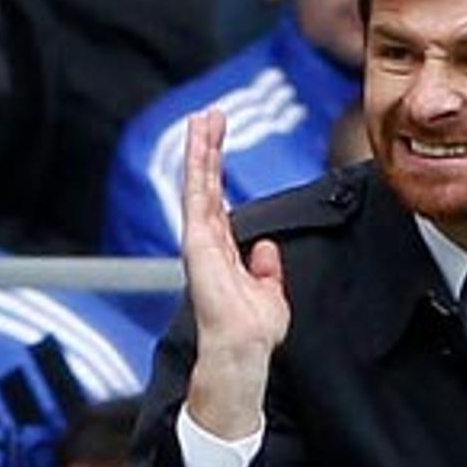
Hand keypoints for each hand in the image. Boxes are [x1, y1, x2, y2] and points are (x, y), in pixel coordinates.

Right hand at [181, 109, 289, 438]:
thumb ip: (266, 269)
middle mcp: (207, 242)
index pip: (217, 201)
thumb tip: (265, 248)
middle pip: (205, 186)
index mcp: (222, 252)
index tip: (219, 143)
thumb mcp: (269, 294)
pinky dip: (198, 169)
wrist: (244, 350)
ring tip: (203, 119)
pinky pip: (197, 197)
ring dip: (200, 150)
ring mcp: (200, 241)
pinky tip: (199, 145)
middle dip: (206, 150)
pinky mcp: (197, 243)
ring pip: (198, 185)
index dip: (217, 172)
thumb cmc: (254, 332)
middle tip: (210, 116)